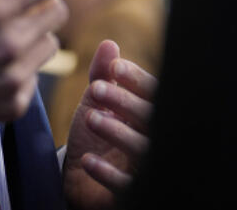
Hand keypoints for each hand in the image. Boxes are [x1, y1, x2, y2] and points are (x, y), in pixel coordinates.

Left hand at [63, 40, 156, 209]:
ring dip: (117, 132)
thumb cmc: (96, 134)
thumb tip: (109, 44)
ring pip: (143, 149)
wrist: (81, 178)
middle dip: (124, 101)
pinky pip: (128, 186)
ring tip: (90, 117)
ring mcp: (146, 167)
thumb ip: (103, 74)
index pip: (155, 92)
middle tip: (96, 89)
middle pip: (151, 118)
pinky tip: (87, 160)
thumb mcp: (96, 102)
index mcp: (150, 112)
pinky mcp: (133, 193)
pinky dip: (108, 173)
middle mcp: (155, 138)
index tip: (114, 68)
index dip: (137, 79)